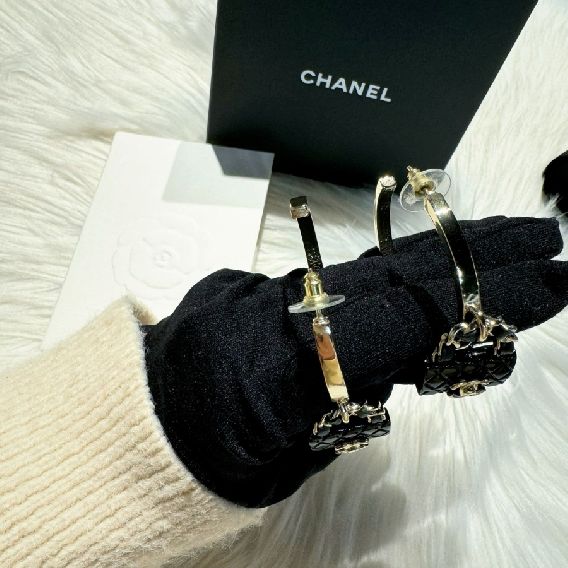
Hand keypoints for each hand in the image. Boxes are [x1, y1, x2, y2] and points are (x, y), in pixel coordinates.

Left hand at [142, 217, 566, 506]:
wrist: (140, 414)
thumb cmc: (206, 456)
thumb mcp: (280, 457)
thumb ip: (344, 405)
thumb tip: (396, 361)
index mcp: (288, 364)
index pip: (406, 318)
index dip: (482, 297)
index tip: (548, 283)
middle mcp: (287, 311)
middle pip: (398, 275)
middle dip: (479, 257)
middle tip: (546, 242)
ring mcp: (276, 289)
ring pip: (375, 267)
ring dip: (445, 257)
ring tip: (506, 247)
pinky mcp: (271, 284)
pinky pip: (347, 276)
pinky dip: (400, 272)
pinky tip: (436, 268)